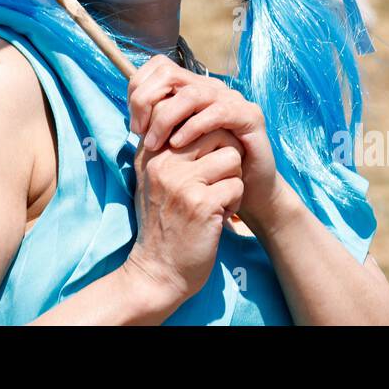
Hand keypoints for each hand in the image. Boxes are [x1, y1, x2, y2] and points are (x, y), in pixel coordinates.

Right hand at [125, 125, 244, 305]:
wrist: (157, 272)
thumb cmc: (161, 224)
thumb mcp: (151, 180)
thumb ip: (164, 148)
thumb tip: (189, 116)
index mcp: (151, 152)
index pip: (193, 119)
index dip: (211, 139)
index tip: (206, 165)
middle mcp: (163, 162)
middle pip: (217, 133)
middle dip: (225, 157)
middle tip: (215, 183)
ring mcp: (181, 182)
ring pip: (232, 157)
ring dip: (232, 181)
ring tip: (216, 201)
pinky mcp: (202, 204)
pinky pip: (237, 186)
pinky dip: (234, 204)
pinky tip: (217, 218)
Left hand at [127, 55, 281, 230]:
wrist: (247, 191)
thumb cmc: (205, 168)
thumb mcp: (174, 146)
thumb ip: (157, 127)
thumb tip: (131, 119)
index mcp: (191, 88)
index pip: (159, 68)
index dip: (139, 90)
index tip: (134, 125)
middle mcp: (210, 87)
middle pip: (170, 73)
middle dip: (147, 101)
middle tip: (139, 133)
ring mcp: (231, 99)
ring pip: (192, 93)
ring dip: (166, 118)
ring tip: (154, 143)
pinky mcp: (249, 115)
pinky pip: (219, 112)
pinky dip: (194, 127)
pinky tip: (178, 145)